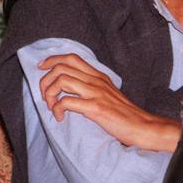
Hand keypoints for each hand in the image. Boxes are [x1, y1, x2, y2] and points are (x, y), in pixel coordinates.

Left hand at [38, 54, 178, 151]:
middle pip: (62, 66)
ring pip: (61, 80)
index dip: (52, 60)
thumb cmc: (124, 113)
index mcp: (100, 76)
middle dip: (45, 80)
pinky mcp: (95, 107)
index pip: (72, 58)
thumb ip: (94, 87)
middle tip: (44, 95)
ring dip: (49, 94)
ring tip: (51, 107)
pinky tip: (60, 118)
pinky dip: (57, 109)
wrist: (141, 125)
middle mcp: (97, 80)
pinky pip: (66, 102)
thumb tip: (73, 86)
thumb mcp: (109, 93)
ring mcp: (96, 93)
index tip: (41, 68)